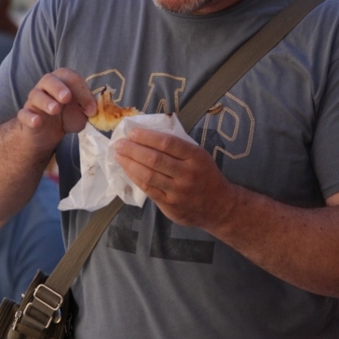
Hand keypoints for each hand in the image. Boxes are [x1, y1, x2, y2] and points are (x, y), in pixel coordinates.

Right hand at [17, 69, 96, 149]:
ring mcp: (34, 101)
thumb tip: (94, 109)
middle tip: (67, 97)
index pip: (71, 78)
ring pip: (36, 95)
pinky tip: (37, 121)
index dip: (82, 91)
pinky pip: (24, 114)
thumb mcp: (81, 113)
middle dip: (58, 87)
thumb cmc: (65, 117)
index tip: (91, 109)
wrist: (46, 134)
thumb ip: (88, 109)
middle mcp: (46, 88)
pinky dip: (29, 117)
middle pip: (49, 80)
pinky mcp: (26, 116)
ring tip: (55, 109)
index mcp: (62, 82)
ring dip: (46, 101)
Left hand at [114, 127, 238, 229]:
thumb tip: (149, 134)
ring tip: (118, 155)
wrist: (219, 207)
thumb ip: (179, 147)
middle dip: (133, 150)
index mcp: (196, 157)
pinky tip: (127, 170)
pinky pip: (148, 189)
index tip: (132, 132)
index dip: (147, 137)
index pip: (168, 143)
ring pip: (148, 175)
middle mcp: (187, 174)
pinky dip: (135, 178)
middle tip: (119, 143)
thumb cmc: (206, 176)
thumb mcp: (200, 156)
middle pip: (155, 159)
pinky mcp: (170, 205)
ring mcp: (178, 191)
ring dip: (130, 164)